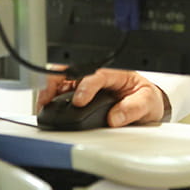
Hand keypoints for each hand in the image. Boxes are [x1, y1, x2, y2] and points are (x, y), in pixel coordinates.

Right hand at [35, 67, 169, 126]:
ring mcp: (85, 84)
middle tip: (48, 98)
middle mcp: (96, 76)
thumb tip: (114, 118)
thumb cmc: (144, 98)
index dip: (86, 87)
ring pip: (60, 81)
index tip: (79, 101)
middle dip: (56, 81)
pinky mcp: (77, 94)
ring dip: (49, 90)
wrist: (145, 105)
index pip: (96, 75)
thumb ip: (133, 109)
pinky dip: (49, 99)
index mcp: (115, 73)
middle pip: (70, 71)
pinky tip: (46, 108)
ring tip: (43, 105)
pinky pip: (59, 93)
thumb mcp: (147, 102)